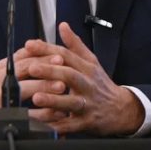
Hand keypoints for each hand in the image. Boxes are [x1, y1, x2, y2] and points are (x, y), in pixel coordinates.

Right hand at [0, 48, 67, 139]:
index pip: (23, 61)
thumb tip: (35, 44)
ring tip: (62, 92)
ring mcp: (5, 100)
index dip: (41, 59)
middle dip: (47, 74)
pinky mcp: (8, 116)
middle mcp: (2, 84)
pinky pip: (28, 115)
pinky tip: (55, 112)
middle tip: (64, 73)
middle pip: (26, 76)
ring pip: (28, 95)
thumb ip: (18, 58)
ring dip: (47, 93)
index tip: (58, 57)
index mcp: (2, 71)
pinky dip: (44, 114)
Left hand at [25, 22, 145, 135]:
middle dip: (50, 71)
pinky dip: (57, 125)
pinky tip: (42, 123)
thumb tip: (62, 25)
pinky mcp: (86, 122)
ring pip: (71, 101)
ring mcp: (88, 104)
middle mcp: (87, 84)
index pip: (66, 55)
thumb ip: (75, 45)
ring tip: (36, 98)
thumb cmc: (100, 84)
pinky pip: (70, 125)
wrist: (122, 110)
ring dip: (53, 100)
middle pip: (70, 75)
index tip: (29, 44)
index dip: (47, 49)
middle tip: (31, 68)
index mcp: (86, 68)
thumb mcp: (91, 62)